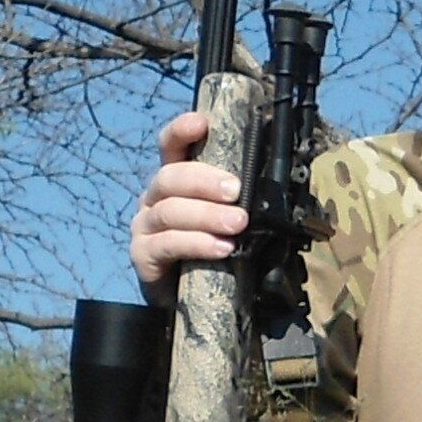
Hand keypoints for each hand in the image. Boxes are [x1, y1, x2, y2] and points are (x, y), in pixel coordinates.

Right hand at [130, 111, 248, 294]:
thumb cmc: (212, 248)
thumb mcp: (226, 218)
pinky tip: (221, 249)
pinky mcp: (143, 255)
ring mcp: (145, 226)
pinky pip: (167, 244)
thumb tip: (279, 186)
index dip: (181, 131)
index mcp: (175, 181)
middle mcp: (155, 198)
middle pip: (170, 176)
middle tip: (235, 191)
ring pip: (170, 211)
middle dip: (204, 180)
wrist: (188, 298)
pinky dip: (197, 244)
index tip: (202, 124)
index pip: (170, 146)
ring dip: (207, 215)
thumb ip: (238, 200)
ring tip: (238, 224)